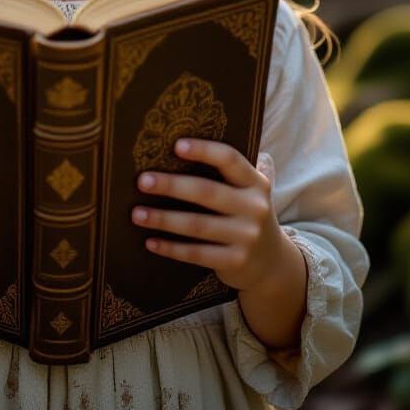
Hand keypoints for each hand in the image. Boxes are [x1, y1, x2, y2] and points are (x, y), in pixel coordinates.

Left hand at [131, 139, 283, 291]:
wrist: (273, 263)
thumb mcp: (247, 192)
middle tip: (142, 181)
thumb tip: (178, 148)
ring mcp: (247, 237)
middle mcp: (254, 207)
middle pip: (207, 192)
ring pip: (197, 225)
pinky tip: (150, 242)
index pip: (230, 159)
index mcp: (255, 183)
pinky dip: (171, 248)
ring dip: (163, 219)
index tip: (176, 145)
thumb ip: (226, 173)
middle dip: (171, 186)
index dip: (204, 150)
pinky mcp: (236, 262)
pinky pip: (197, 254)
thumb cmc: (245, 215)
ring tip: (136, 214)